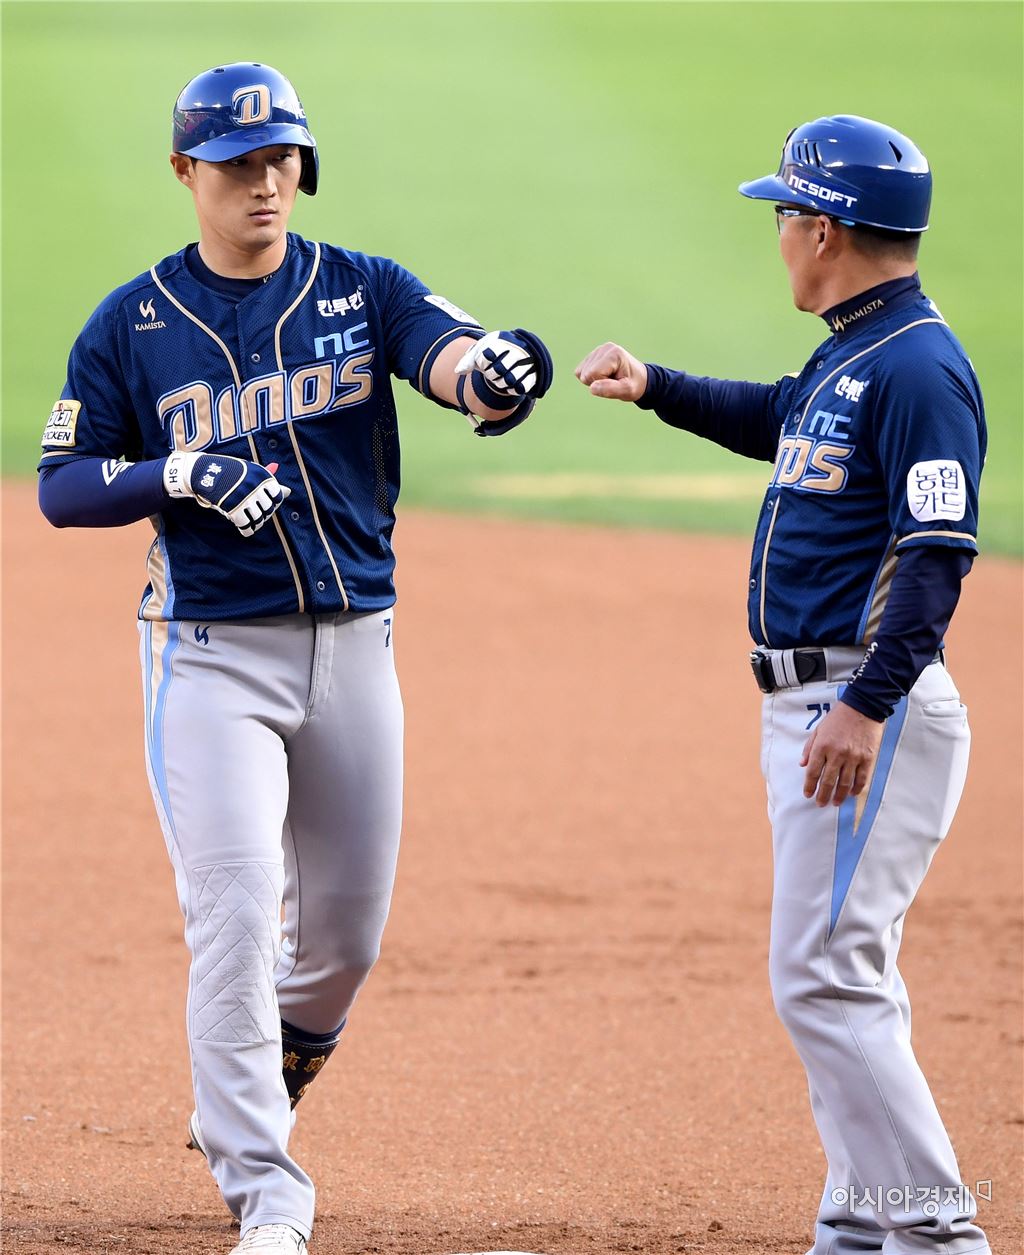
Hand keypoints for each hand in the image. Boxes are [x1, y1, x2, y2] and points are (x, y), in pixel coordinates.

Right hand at [164, 451, 290, 536]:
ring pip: (259, 519)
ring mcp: (245, 499)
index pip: (278, 496)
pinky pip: (247, 526)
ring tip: (249, 520)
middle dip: (263, 513)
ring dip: (255, 522)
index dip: (272, 502)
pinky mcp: (234, 509)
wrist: (205, 472)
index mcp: (262, 476)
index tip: (264, 503)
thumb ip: (270, 482)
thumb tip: (289, 491)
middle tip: (254, 512)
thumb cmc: (231, 472)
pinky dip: (246, 530)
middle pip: (268, 509)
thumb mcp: (251, 471)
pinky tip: (244, 528)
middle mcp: (256, 487)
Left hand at [454, 328, 552, 398]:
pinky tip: (509, 385)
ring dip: (500, 383)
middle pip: (499, 369)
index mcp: (502, 338)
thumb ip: (468, 360)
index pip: (487, 356)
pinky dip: (512, 389)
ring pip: (510, 380)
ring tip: (500, 379)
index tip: (485, 362)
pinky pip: (520, 387)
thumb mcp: (480, 351)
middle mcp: (517, 348)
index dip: (483, 363)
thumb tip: (458, 371)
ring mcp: (527, 361)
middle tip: (492, 373)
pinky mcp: (534, 374)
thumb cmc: (493, 353)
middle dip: (492, 374)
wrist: (516, 352)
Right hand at [575, 342, 647, 400]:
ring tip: (610, 378)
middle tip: (613, 381)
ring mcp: (598, 350)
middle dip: (597, 382)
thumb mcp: (627, 391)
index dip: (602, 383)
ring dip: (594, 380)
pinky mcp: (593, 355)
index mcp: (614, 353)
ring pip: (581, 373)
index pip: (593, 374)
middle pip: (585, 373)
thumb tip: (592, 387)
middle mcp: (605, 348)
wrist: (639, 379)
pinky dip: (590, 377)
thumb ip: (610, 390)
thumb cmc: (634, 385)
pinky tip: (603, 375)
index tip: (616, 382)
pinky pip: (580, 371)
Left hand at [800, 701, 884, 807]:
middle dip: (823, 795)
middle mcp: (837, 754)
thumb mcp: (818, 729)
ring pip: (845, 783)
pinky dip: (856, 788)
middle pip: (828, 781)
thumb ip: (809, 748)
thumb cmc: (838, 718)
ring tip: (835, 803)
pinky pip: (861, 778)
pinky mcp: (867, 758)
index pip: (813, 771)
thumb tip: (802, 764)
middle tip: (820, 804)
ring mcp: (853, 757)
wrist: (863, 707)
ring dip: (839, 795)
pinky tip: (851, 794)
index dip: (809, 785)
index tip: (808, 794)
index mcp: (822, 746)